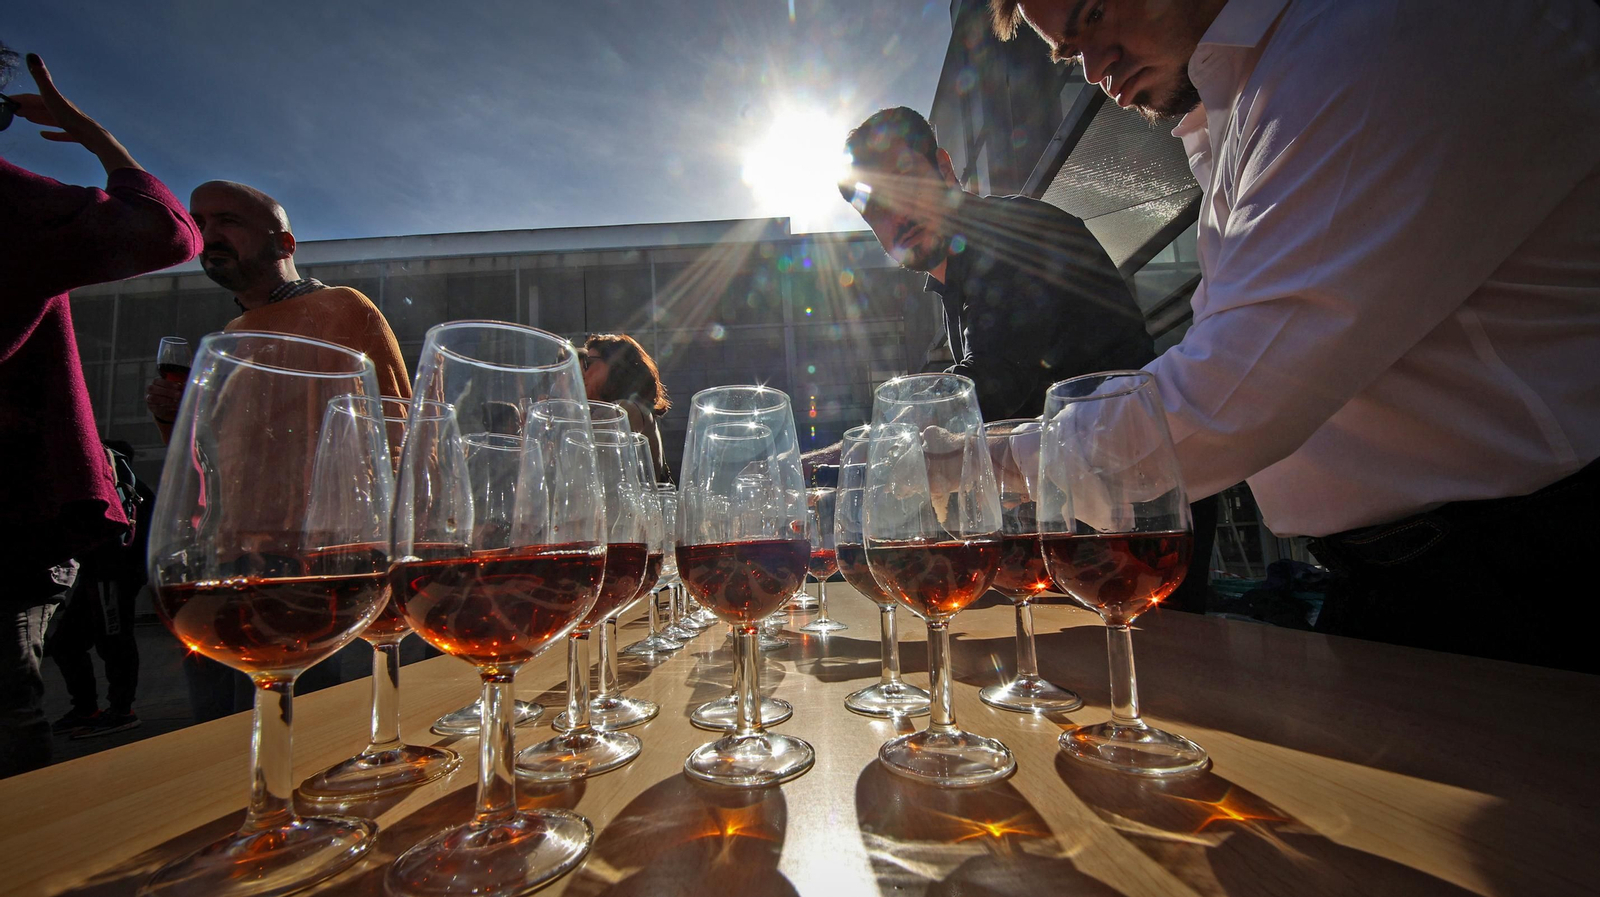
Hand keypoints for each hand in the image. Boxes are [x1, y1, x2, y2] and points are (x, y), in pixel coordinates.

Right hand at [8, 54, 138, 173]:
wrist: (93, 137)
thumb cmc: (71, 117)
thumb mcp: (52, 96)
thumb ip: (41, 77)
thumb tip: (32, 55)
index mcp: (56, 100)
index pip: (34, 98)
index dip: (20, 99)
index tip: (8, 101)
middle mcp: (64, 109)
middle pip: (41, 107)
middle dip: (26, 107)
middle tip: (12, 110)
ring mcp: (71, 122)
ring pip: (50, 118)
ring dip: (37, 117)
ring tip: (25, 117)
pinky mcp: (76, 135)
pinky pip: (62, 133)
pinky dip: (52, 133)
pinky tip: (44, 135)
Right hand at [146, 376, 182, 423]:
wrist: (167, 406)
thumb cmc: (172, 394)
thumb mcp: (175, 389)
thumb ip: (180, 387)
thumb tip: (188, 386)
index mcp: (155, 382)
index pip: (157, 381)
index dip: (168, 383)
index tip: (178, 386)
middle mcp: (150, 390)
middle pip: (153, 389)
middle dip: (167, 391)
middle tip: (178, 394)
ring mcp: (149, 399)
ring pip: (153, 398)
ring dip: (166, 399)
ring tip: (176, 401)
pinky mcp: (152, 408)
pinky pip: (157, 407)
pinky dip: (166, 407)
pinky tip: (175, 407)